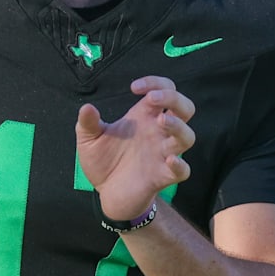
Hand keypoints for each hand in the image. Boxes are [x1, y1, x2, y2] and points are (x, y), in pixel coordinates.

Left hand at [76, 76, 195, 221]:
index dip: (155, 83)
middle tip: (153, 98)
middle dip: (174, 98)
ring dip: (178, 126)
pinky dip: (180, 164)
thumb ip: (88, 123)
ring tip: (162, 121)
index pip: (163, 90)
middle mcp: (158, 132)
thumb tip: (86, 107)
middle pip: (185, 108)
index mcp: (144, 117)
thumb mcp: (89, 139)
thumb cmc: (103, 161)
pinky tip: (169, 159)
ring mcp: (163, 154)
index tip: (134, 87)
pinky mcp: (163, 176)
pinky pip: (183, 170)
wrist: (106, 192)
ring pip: (187, 136)